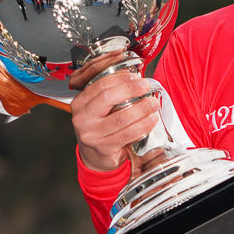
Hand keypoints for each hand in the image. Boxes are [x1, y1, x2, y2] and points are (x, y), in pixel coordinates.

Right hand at [68, 49, 159, 171]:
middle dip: (131, 89)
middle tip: (146, 86)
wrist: (95, 157)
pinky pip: (128, 133)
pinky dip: (143, 125)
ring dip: (142, 108)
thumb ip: (110, 93)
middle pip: (108, 97)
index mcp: (80, 103)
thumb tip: (133, 77)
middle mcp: (82, 118)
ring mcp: (92, 134)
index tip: (136, 77)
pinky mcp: (104, 147)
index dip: (121, 78)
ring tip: (153, 103)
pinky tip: (151, 119)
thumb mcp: (98, 109)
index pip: (100, 85)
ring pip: (121, 117)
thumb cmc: (100, 129)